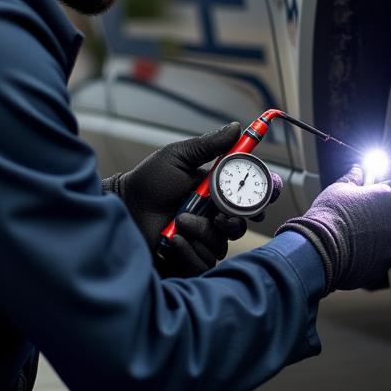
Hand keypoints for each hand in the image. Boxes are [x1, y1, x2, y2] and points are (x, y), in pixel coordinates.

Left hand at [103, 122, 279, 275]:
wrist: (125, 206)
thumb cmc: (149, 181)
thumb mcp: (179, 157)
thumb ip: (208, 145)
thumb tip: (237, 128)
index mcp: (217, 193)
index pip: (250, 198)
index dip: (262, 198)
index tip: (265, 195)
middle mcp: (213, 217)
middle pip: (242, 224)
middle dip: (235, 220)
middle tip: (219, 215)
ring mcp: (202, 239)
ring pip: (222, 244)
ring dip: (202, 232)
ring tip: (179, 221)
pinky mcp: (189, 259)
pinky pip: (203, 262)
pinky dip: (189, 250)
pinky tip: (173, 240)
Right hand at [274, 164, 390, 292]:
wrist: (320, 249)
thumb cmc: (331, 218)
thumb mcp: (341, 188)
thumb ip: (355, 178)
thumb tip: (357, 172)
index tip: (387, 192)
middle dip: (389, 215)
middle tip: (368, 213)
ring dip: (383, 235)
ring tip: (360, 232)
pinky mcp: (385, 266)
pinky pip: (385, 255)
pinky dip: (376, 252)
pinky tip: (358, 247)